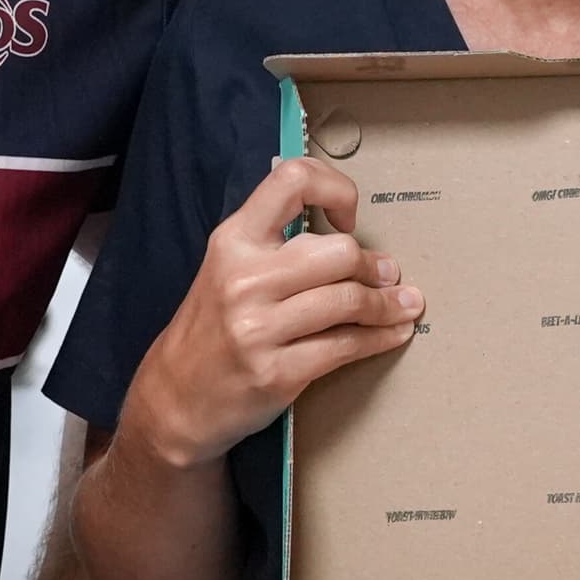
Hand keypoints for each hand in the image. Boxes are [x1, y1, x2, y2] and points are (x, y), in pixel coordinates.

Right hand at [119, 157, 419, 470]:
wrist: (175, 399)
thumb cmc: (210, 331)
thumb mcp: (227, 270)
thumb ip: (275, 245)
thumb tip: (350, 236)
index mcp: (233, 241)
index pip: (292, 180)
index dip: (335, 190)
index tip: (348, 217)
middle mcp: (244, 279)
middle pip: (339, 251)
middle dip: (374, 266)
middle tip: (388, 275)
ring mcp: (259, 328)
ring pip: (350, 300)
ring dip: (388, 304)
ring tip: (404, 305)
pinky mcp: (277, 372)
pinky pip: (346, 346)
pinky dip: (381, 338)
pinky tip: (394, 334)